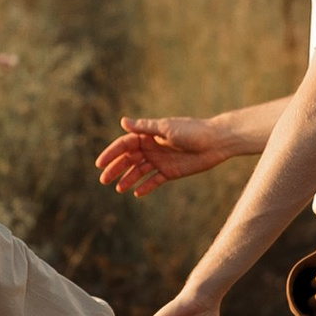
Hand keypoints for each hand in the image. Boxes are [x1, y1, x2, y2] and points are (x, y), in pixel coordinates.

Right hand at [96, 114, 233, 197]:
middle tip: (104, 180)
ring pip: (139, 171)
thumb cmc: (192, 130)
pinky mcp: (170, 172)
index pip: (124, 144)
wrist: (216, 142)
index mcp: (149, 135)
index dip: (111, 153)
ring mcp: (160, 160)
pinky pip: (154, 181)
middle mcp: (152, 147)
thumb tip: (123, 122)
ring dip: (128, 179)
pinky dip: (145, 187)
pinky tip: (137, 193)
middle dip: (116, 169)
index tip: (100, 164)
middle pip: (129, 159)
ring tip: (119, 189)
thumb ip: (145, 127)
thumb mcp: (166, 128)